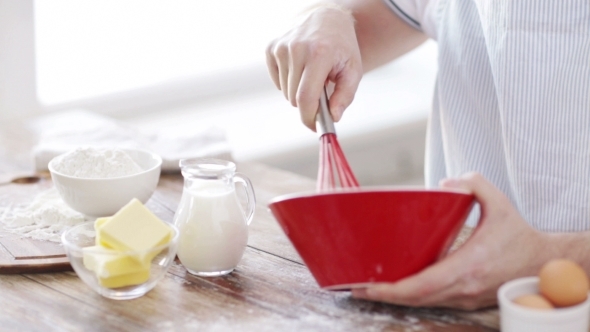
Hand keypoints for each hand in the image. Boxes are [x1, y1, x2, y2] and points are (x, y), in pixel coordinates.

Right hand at [265, 4, 362, 130]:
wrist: (326, 19)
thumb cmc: (341, 47)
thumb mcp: (353, 70)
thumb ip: (345, 96)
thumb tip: (333, 117)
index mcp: (319, 54)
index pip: (306, 97)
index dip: (309, 118)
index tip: (314, 126)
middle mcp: (297, 49)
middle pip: (294, 98)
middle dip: (308, 103)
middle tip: (322, 91)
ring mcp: (281, 47)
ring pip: (285, 92)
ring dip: (298, 91)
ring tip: (312, 75)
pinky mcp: (271, 48)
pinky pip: (278, 81)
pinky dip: (288, 82)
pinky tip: (300, 69)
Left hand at [352, 172, 552, 308]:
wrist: (543, 262)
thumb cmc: (520, 236)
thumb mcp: (499, 203)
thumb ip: (473, 184)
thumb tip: (443, 184)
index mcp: (470, 266)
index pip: (423, 285)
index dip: (393, 289)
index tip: (369, 285)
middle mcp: (465, 287)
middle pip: (416, 299)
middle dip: (383, 295)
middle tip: (355, 286)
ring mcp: (465, 297)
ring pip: (423, 303)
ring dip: (394, 298)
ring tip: (366, 288)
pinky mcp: (466, 299)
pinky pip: (433, 301)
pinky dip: (411, 297)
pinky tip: (394, 288)